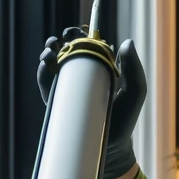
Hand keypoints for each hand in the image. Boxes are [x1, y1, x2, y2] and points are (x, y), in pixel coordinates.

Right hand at [36, 27, 146, 178]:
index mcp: (98, 68)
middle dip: (60, 41)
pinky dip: (43, 73)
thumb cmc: (125, 118)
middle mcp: (81, 75)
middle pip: (66, 51)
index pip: (85, 46)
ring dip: (48, 53)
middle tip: (61, 40)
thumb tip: (126, 42)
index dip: (78, 36)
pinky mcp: (57, 102)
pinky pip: (46, 84)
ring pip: (53, 65)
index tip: (74, 32)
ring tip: (50, 51)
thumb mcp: (135, 91)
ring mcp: (67, 88)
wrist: (111, 146)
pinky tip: (46, 67)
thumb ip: (134, 68)